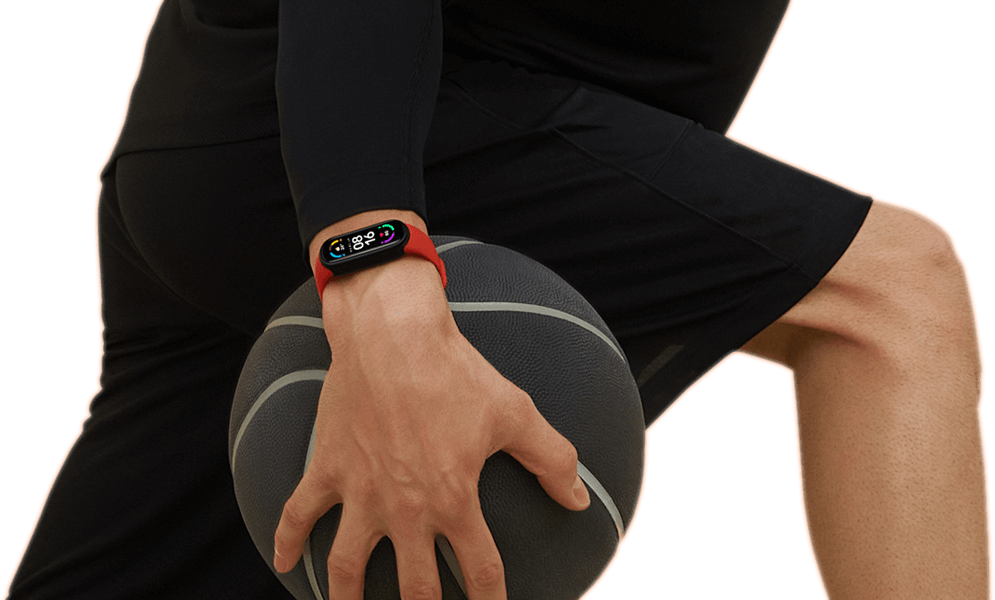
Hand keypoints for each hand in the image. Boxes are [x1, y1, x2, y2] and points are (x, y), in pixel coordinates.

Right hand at [272, 251, 589, 599]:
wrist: (394, 334)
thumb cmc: (456, 371)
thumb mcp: (516, 412)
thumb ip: (553, 460)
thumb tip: (580, 500)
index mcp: (453, 500)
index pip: (479, 572)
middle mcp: (405, 508)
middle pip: (414, 588)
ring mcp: (361, 492)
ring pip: (346, 568)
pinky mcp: (328, 467)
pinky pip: (299, 514)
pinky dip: (286, 541)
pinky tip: (283, 563)